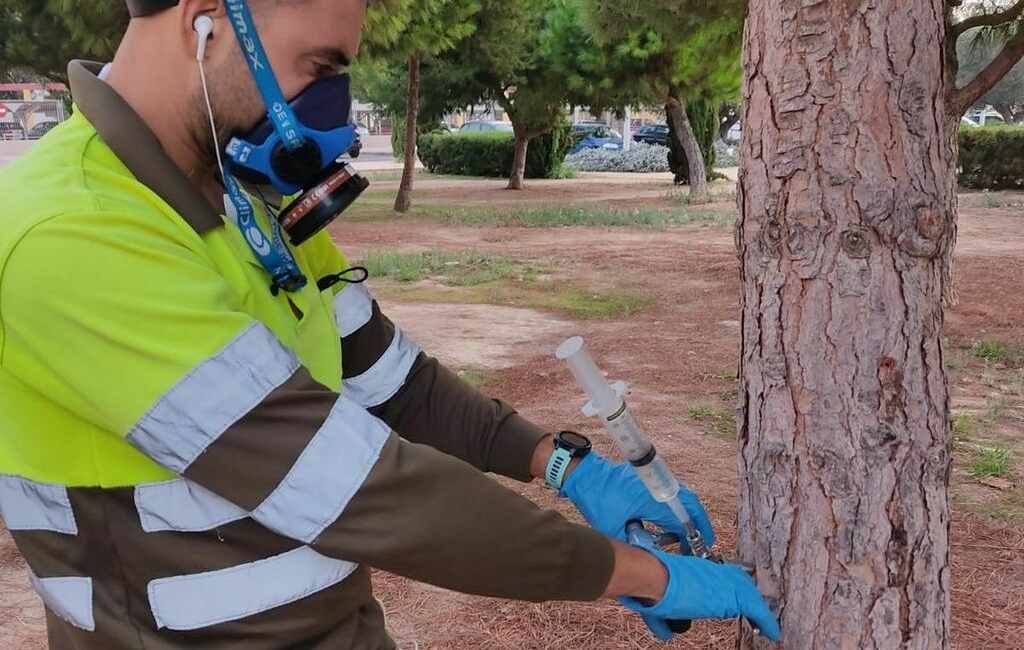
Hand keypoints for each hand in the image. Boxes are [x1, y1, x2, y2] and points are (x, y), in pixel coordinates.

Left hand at [561, 452, 714, 547]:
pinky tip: (668, 524)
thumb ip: (631, 544)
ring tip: (685, 538)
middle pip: (691, 506)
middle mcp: (659, 487)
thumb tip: (648, 558)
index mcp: (653, 500)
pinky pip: (671, 493)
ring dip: (687, 516)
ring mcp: (655, 480)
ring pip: (683, 498)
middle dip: (699, 525)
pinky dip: (676, 508)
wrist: (584, 474)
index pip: (682, 522)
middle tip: (700, 544)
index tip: (696, 551)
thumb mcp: (613, 528)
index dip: (692, 539)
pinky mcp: (648, 479)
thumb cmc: (596, 499)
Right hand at [620, 550, 780, 642]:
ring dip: (757, 608)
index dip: (729, 589)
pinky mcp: (734, 594)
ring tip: (764, 624)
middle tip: (754, 612)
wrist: (654, 578)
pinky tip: (772, 632)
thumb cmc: (651, 587)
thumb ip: (664, 621)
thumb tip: (667, 634)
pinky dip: (766, 620)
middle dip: (747, 595)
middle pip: (739, 580)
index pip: (720, 578)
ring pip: (749, 592)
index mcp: (695, 570)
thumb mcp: (657, 607)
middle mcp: (713, 571)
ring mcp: (725, 580)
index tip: (731, 600)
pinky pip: (757, 608)